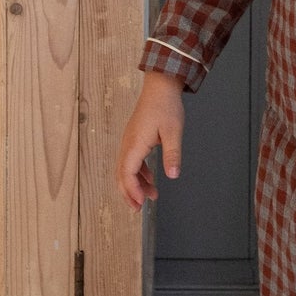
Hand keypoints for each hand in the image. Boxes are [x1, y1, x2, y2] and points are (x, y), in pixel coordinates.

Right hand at [115, 71, 185, 210]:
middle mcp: (128, 144)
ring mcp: (129, 141)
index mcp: (135, 144)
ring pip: (125, 169)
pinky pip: (131, 161)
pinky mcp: (134, 138)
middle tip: (138, 208)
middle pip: (121, 174)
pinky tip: (150, 178)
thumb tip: (173, 175)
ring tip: (150, 196)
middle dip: (129, 193)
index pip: (128, 173)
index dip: (133, 190)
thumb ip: (172, 154)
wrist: (160, 86)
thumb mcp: (173, 132)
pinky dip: (138, 173)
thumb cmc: (165, 106)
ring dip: (135, 184)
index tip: (142, 203)